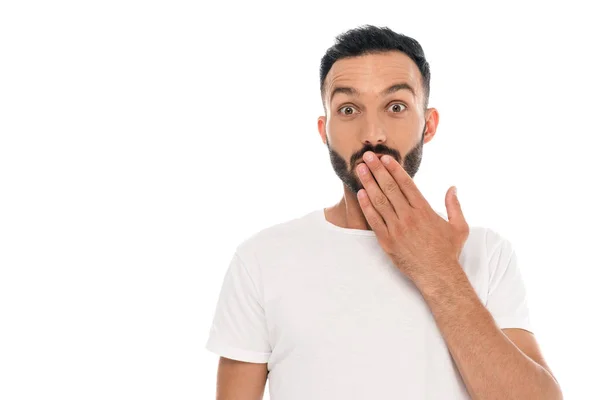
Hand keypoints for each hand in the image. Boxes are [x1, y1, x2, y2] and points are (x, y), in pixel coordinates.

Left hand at [355, 151, 469, 283]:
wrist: (438, 275)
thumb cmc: (448, 252)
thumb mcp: (459, 227)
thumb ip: (454, 206)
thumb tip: (452, 188)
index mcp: (424, 210)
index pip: (406, 184)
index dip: (394, 169)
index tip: (385, 158)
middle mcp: (409, 217)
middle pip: (389, 188)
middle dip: (377, 170)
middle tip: (367, 156)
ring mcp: (396, 229)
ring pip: (379, 201)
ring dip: (368, 183)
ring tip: (360, 170)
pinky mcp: (387, 241)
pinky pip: (374, 220)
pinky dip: (366, 206)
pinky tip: (360, 194)